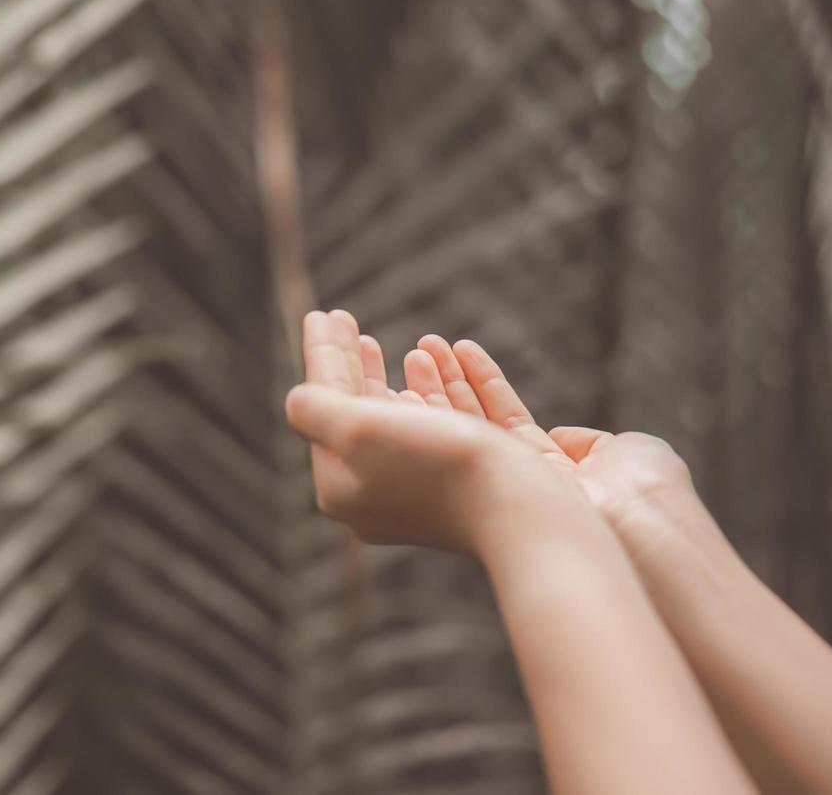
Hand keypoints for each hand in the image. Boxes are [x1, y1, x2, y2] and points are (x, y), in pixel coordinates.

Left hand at [285, 311, 590, 554]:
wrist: (532, 516)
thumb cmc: (440, 468)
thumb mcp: (358, 431)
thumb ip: (315, 409)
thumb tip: (299, 399)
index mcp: (350, 488)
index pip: (327, 411)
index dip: (324, 359)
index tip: (322, 315)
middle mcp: (394, 493)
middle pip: (369, 418)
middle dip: (359, 369)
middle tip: (349, 325)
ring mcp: (449, 488)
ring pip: (427, 420)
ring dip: (419, 376)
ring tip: (416, 343)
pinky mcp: (498, 477)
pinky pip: (477, 421)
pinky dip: (466, 384)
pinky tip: (462, 353)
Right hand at [403, 335, 701, 563]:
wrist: (644, 526)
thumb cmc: (646, 488)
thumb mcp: (623, 448)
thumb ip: (585, 440)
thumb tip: (559, 437)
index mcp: (554, 471)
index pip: (505, 420)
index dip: (480, 385)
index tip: (457, 351)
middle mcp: (519, 480)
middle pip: (472, 424)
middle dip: (445, 384)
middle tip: (420, 348)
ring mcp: (498, 488)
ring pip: (456, 431)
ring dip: (433, 390)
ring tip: (417, 350)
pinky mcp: (484, 491)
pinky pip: (455, 441)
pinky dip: (435, 408)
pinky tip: (420, 376)